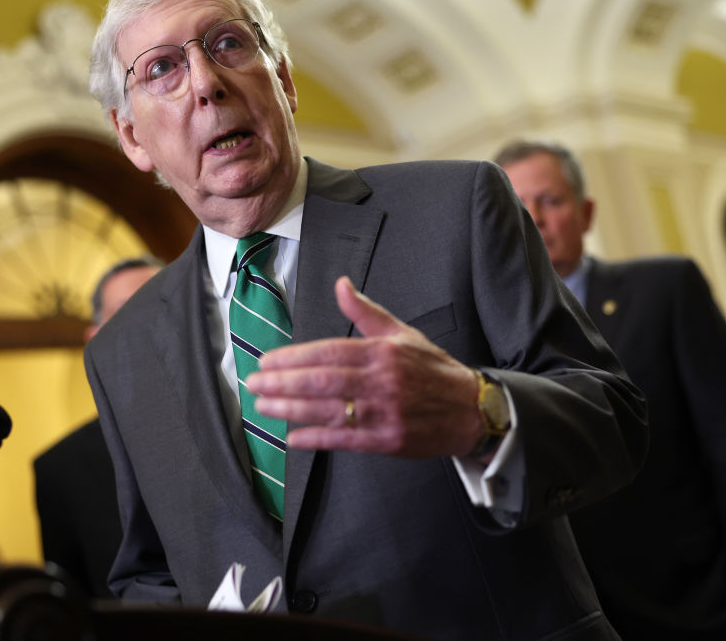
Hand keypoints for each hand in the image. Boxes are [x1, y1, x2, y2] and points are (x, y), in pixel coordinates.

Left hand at [248, 276, 484, 457]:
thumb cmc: (432, 370)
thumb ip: (366, 312)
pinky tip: (293, 437)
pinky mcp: (388, 441)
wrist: (470, 410)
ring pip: (330, 410)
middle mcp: (382, 381)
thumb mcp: (402, 333)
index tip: (268, 360)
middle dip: (284, 382)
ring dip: (292, 409)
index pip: (330, 352)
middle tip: (254, 383)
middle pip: (324, 381)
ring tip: (263, 406)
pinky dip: (317, 438)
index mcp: (384, 352)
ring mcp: (385, 412)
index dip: (295, 357)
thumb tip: (341, 284)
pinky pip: (345, 439)